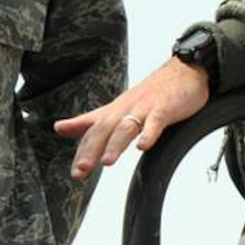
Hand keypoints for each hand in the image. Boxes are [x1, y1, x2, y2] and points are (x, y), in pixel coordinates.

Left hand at [53, 57, 209, 180]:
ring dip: (115, 145)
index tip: (75, 173)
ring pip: (126, 127)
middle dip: (90, 151)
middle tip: (80, 171)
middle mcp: (125, 109)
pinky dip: (149, 134)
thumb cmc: (152, 93)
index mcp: (114, 112)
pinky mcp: (165, 108)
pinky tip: (143, 147)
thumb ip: (89, 121)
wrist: (184, 72)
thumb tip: (60, 128)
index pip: (92, 133)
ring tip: (107, 162)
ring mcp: (144, 108)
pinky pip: (155, 121)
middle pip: (103, 131)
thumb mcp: (117, 108)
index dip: (82, 152)